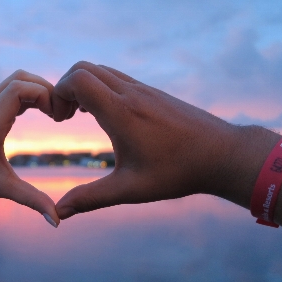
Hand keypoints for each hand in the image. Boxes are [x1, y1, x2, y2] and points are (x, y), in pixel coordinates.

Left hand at [0, 70, 59, 226]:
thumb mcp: (5, 189)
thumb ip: (32, 201)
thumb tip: (57, 221)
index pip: (18, 89)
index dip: (43, 95)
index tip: (56, 116)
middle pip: (20, 78)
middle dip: (46, 89)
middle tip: (59, 112)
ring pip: (16, 79)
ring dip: (38, 88)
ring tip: (53, 110)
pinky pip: (12, 87)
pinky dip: (31, 92)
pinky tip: (42, 111)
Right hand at [52, 61, 281, 219]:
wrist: (222, 154)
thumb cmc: (177, 172)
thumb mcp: (129, 189)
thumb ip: (90, 198)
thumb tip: (58, 214)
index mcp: (121, 112)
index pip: (78, 79)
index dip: (59, 93)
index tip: (60, 119)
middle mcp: (130, 93)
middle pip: (84, 67)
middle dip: (65, 88)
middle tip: (66, 117)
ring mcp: (142, 89)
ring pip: (100, 70)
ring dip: (83, 87)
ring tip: (82, 116)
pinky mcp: (151, 92)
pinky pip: (116, 77)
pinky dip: (100, 88)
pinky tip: (106, 116)